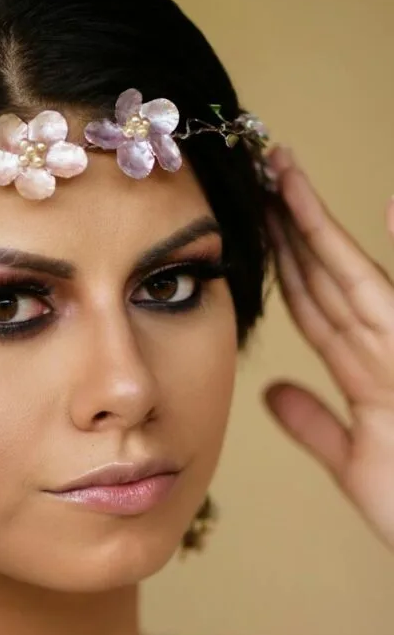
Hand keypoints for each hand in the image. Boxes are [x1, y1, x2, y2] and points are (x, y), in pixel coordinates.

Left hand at [263, 145, 393, 551]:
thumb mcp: (354, 462)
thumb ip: (314, 423)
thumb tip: (271, 393)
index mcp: (369, 374)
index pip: (317, 306)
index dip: (286, 263)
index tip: (254, 225)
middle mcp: (388, 352)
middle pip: (329, 277)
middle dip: (292, 227)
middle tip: (260, 172)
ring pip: (353, 276)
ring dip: (316, 225)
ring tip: (284, 173)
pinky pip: (384, 301)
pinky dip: (356, 264)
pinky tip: (367, 212)